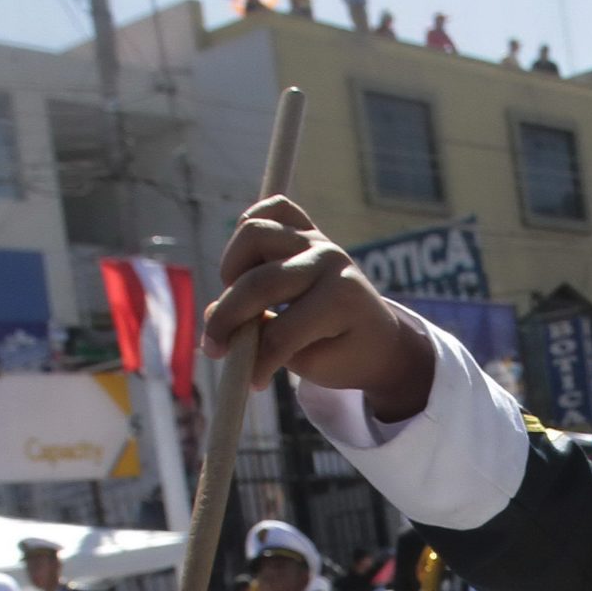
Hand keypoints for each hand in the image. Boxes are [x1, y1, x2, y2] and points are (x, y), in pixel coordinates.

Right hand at [201, 196, 435, 417]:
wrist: (380, 337)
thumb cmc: (346, 354)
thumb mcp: (312, 366)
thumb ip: (265, 345)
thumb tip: (211, 315)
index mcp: (341, 302)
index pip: (281, 333)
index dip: (257, 361)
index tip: (248, 382)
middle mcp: (329, 261)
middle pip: (259, 283)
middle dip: (228, 319)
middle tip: (215, 347)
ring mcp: (319, 240)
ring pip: (254, 233)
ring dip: (232, 267)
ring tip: (235, 299)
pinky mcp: (311, 229)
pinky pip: (274, 208)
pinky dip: (249, 227)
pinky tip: (245, 263)